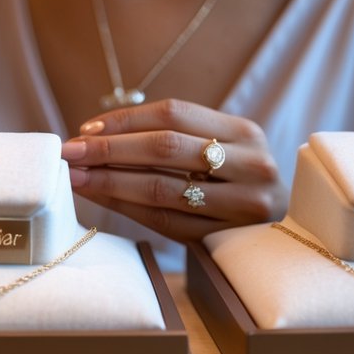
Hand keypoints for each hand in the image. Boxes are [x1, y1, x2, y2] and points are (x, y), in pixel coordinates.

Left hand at [60, 99, 285, 241]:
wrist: (283, 230)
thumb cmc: (234, 181)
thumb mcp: (219, 148)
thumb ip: (171, 136)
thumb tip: (93, 133)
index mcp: (243, 131)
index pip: (173, 113)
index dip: (124, 119)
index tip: (84, 128)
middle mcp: (250, 165)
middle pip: (165, 147)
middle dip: (110, 149)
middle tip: (71, 152)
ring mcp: (243, 206)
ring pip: (162, 188)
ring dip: (110, 182)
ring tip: (76, 178)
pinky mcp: (227, 240)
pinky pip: (165, 222)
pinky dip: (127, 209)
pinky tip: (102, 200)